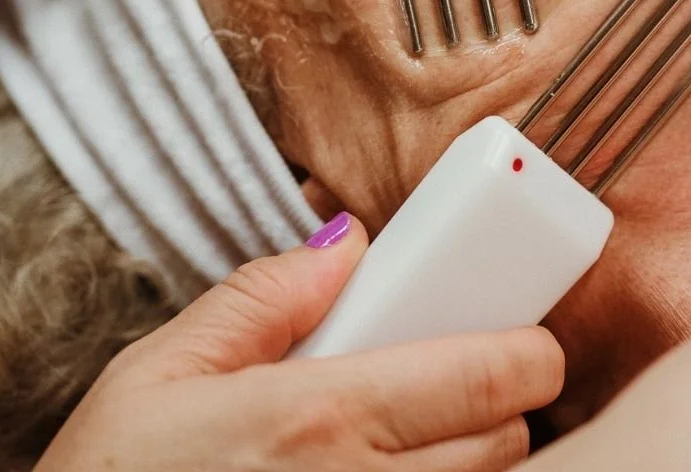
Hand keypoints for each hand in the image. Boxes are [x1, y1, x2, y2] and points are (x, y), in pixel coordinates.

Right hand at [34, 214, 563, 471]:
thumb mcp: (161, 373)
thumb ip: (263, 296)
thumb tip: (345, 241)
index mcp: (319, 420)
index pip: (482, 379)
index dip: (529, 352)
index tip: (528, 337)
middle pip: (505, 443)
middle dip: (503, 402)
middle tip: (462, 374)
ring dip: (475, 456)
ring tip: (419, 427)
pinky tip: (390, 467)